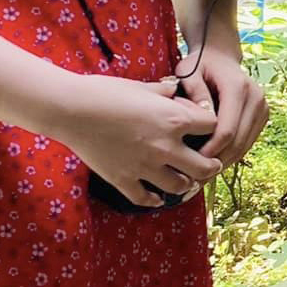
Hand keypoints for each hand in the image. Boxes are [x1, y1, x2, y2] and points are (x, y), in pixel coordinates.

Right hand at [52, 74, 220, 209]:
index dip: (211, 126)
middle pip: (204, 166)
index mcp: (174, 120)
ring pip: (179, 186)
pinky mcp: (123, 180)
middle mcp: (165, 147)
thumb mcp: (144, 86)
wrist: (73, 110)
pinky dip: (154, 200)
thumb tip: (176, 90)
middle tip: (212, 165)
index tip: (206, 127)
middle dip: (212, 166)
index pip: (212, 127)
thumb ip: (165, 92)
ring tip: (187, 181)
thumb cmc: (109, 91)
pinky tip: (157, 197)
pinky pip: (145, 198)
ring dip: (186, 184)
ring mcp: (144, 166)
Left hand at [177, 47, 268, 169]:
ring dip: (225, 162)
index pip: (227, 129)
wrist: (220, 56)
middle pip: (238, 141)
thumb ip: (194, 92)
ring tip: (204, 175)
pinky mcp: (263, 115)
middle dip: (217, 162)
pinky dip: (232, 155)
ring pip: (245, 145)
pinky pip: (248, 142)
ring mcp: (263, 106)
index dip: (210, 151)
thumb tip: (203, 117)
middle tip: (195, 178)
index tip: (192, 163)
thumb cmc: (200, 65)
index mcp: (238, 88)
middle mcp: (256, 97)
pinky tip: (215, 162)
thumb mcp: (188, 72)